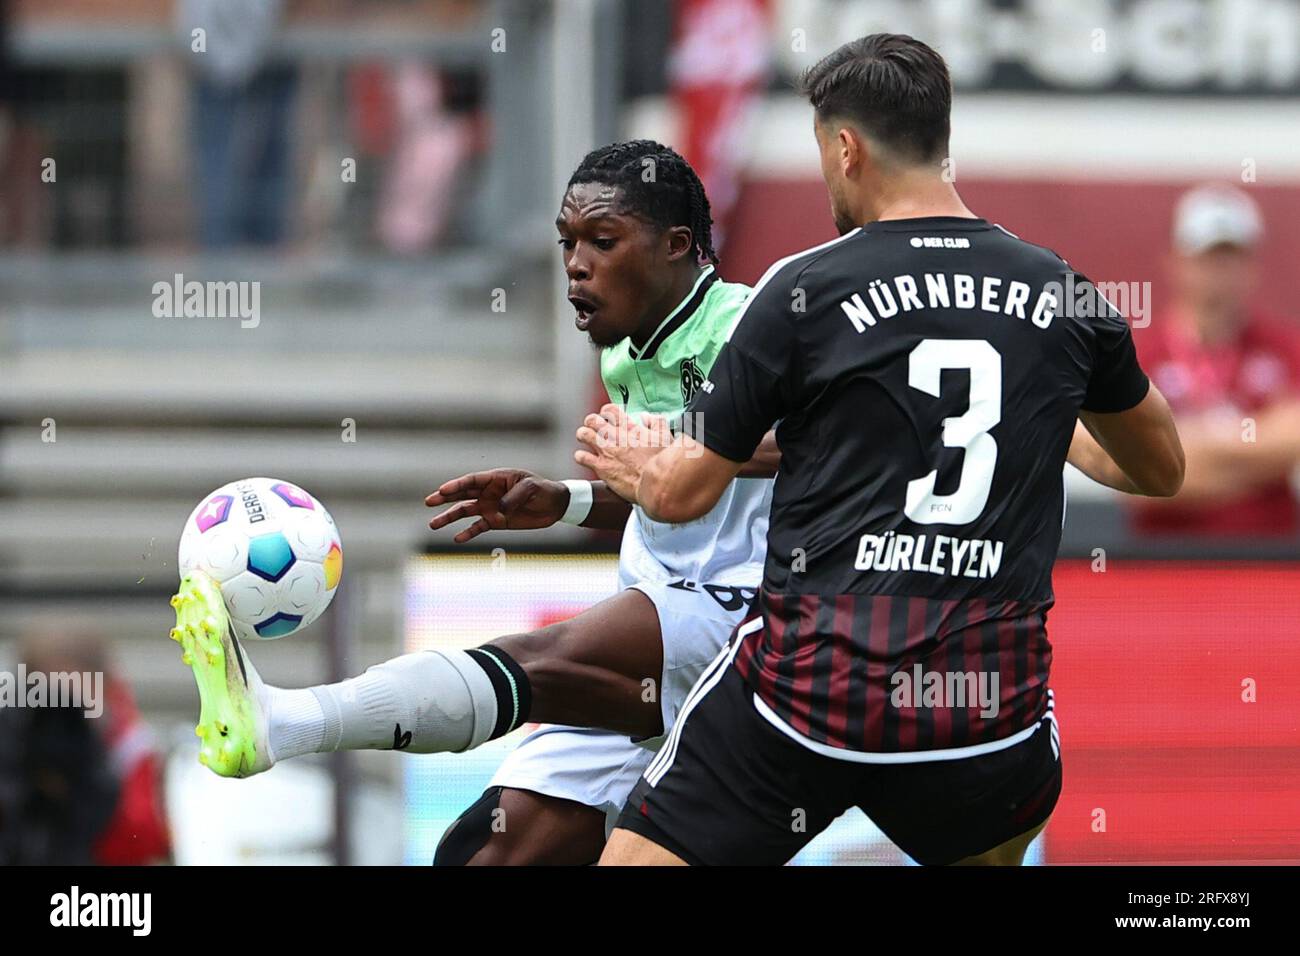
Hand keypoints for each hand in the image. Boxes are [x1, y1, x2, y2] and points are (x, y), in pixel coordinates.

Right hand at [425, 469, 568, 542]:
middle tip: (429, 501)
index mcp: (496, 478)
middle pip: (462, 494)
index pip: (472, 480)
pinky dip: (467, 533)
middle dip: (444, 497)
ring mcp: (491, 507)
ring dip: (449, 517)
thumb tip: (498, 510)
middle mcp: (489, 492)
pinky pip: (478, 527)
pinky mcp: (496, 521)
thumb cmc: (543, 491)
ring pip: (465, 511)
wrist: (555, 506)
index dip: (456, 485)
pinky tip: (456, 538)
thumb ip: (513, 497)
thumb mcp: (531, 488)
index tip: (443, 490)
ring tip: (433, 524)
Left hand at [574, 404, 671, 502]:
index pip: (610, 410)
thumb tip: (647, 418)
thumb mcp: (665, 437)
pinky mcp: (600, 467)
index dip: (606, 412)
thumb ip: (656, 423)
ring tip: (586, 438)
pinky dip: (581, 456)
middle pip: (592, 419)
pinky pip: (581, 457)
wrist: (656, 483)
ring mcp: (606, 451)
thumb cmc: (662, 462)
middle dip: (591, 422)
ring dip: (583, 435)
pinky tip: (585, 458)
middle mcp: (615, 436)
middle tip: (594, 427)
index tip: (607, 416)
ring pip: (583, 434)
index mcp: (629, 428)